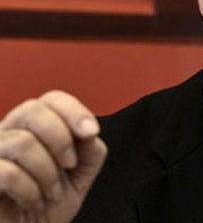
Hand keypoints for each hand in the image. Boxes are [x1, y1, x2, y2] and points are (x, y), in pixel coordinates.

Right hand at [0, 91, 106, 222]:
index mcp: (33, 128)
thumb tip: (89, 133)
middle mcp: (8, 134)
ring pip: (22, 141)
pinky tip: (33, 201)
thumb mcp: (79, 176)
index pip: (52, 100)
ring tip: (52, 192)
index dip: (74, 111)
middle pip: (32, 109)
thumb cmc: (48, 205)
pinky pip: (7, 172)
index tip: (91, 132)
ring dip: (48, 172)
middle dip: (60, 138)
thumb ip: (90, 151)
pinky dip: (30, 190)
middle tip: (69, 164)